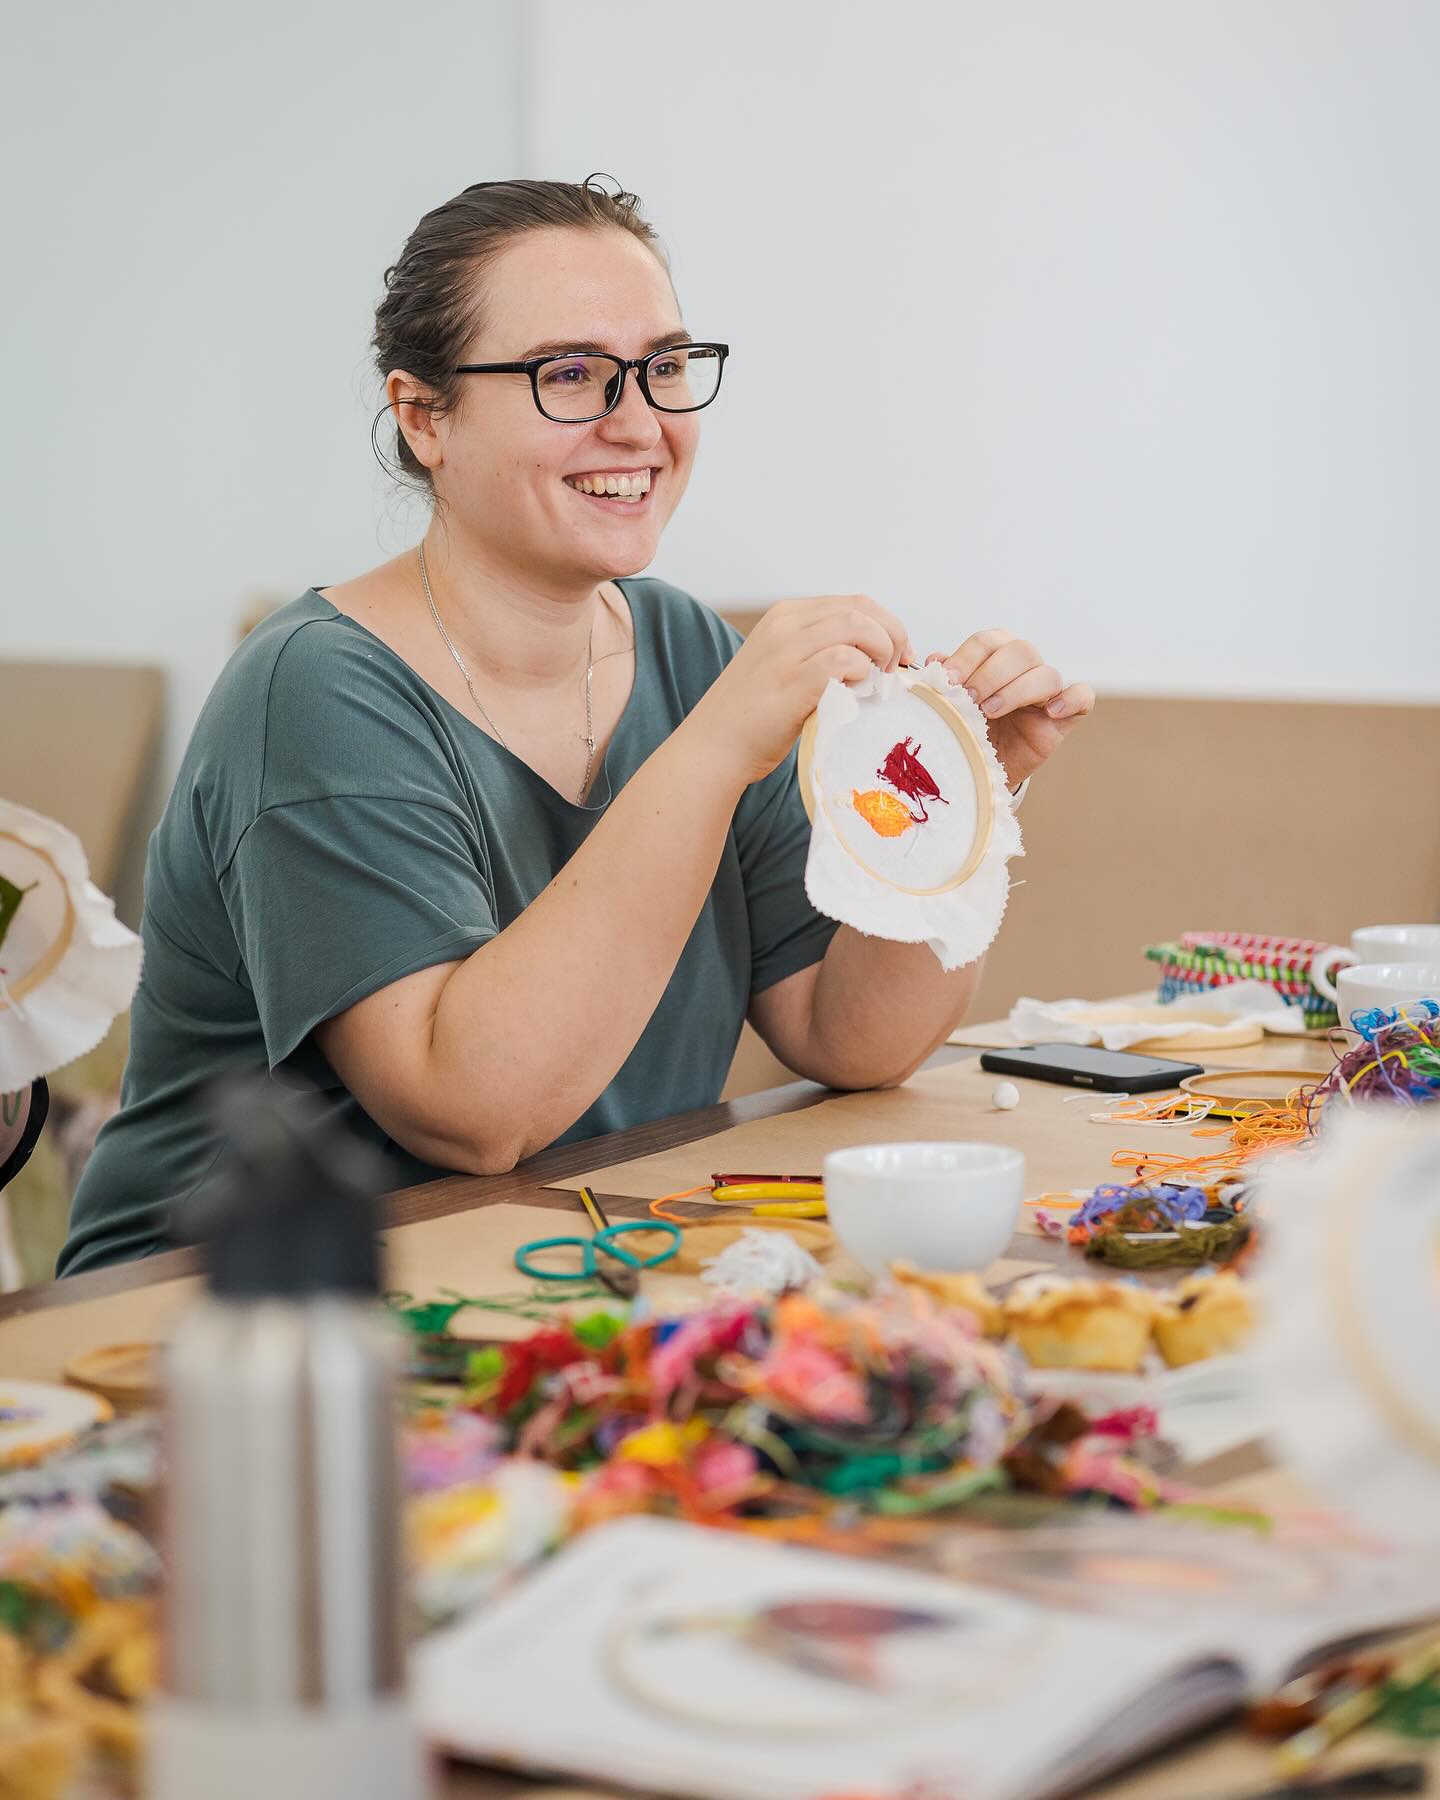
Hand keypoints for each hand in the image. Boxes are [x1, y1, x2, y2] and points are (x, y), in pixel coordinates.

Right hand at [691, 596, 914, 784]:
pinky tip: (856, 694)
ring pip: (857, 627)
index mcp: (787, 615)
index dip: (888, 626)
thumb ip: (820, 653)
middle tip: (897, 670)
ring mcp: (787, 651)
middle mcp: (786, 624)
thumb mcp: (784, 667)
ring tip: (880, 682)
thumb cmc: (753, 716)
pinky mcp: (791, 681)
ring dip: (881, 653)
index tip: (899, 656)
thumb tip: (873, 659)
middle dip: (893, 636)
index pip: (854, 603)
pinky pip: (842, 660)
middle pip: (861, 608)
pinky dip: (861, 674)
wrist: (713, 747)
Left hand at [928, 631, 1093, 787]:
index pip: (987, 642)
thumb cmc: (969, 728)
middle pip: (1019, 651)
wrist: (984, 766)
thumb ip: (945, 682)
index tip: (947, 681)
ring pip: (1046, 674)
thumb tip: (935, 660)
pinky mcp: (1066, 715)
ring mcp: (1048, 690)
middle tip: (968, 698)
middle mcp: (1026, 666)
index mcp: (996, 655)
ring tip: (991, 711)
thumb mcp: (951, 706)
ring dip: (1016, 690)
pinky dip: (1070, 700)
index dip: (967, 658)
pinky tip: (1050, 712)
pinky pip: (1082, 696)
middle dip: (990, 674)